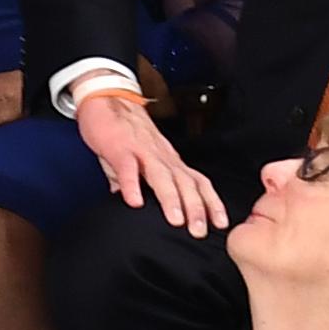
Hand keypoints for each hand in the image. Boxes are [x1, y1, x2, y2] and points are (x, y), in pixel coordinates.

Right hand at [75, 86, 228, 234]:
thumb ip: (142, 184)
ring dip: (170, 198)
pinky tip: (134, 202)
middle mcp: (161, 156)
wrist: (108, 98)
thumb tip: (139, 208)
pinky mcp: (119, 147)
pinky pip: (126, 168)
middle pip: (184, 182)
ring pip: (161, 175)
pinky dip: (131, 185)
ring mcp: (141, 151)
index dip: (211, 202)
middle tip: (200, 231)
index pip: (197, 181)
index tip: (221, 223)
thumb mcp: (140, 161)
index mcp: (169, 160)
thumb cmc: (126, 132)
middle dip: (195, 208)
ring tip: (175, 220)